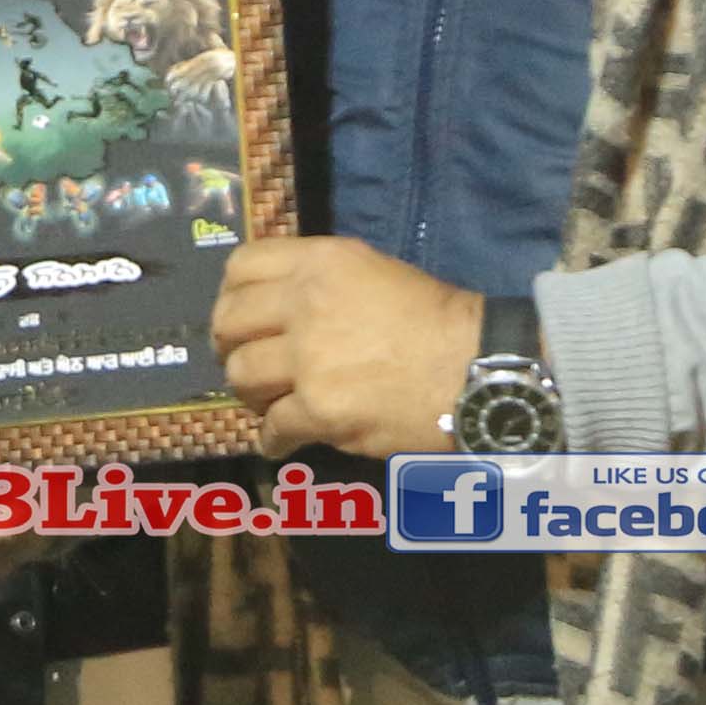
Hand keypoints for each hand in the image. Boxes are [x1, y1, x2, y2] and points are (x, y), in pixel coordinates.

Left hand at [213, 237, 482, 458]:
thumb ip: (319, 284)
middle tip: (246, 365)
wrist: (476, 368)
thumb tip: (275, 311)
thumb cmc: (436, 321)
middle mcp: (305, 303)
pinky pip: (272, 426)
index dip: (231, 296)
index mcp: (320, 263)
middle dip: (230, 348)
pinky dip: (273, 438)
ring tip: (270, 404)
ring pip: (242, 377)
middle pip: (229, 324)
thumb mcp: (373, 273)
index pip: (242, 266)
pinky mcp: (319, 409)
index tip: (239, 319)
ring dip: (251, 395)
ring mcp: (308, 358)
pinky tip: (283, 442)